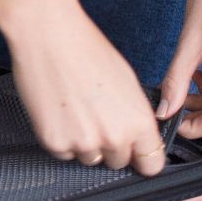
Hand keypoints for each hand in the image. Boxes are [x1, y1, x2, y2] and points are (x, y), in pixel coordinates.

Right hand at [0, 0, 166, 174]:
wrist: (49, 36)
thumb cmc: (88, 50)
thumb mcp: (128, 83)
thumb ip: (135, 116)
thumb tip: (136, 135)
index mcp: (139, 122)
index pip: (152, 164)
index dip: (143, 157)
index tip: (136, 153)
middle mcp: (114, 137)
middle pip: (118, 162)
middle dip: (111, 146)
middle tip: (97, 118)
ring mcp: (83, 143)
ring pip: (90, 158)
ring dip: (84, 142)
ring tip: (76, 110)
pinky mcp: (54, 142)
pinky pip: (63, 153)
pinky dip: (62, 138)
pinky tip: (60, 111)